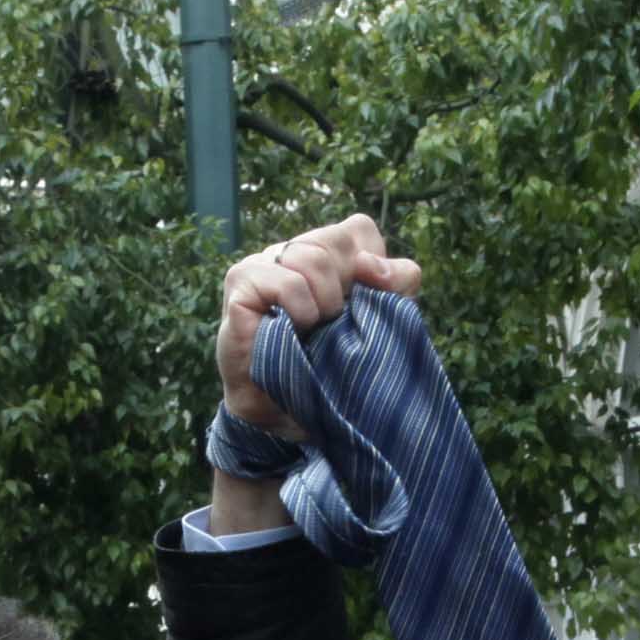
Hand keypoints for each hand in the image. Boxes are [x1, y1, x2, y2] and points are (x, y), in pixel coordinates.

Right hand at [214, 213, 422, 429]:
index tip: (362, 304)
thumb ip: (397, 283)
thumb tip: (371, 264)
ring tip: (312, 328)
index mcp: (325, 252)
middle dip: (344, 290)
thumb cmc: (329, 364)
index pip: (359, 230)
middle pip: (335, 241)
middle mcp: (292, 249)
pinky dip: (300, 311)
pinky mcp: (241, 281)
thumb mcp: (382, 321)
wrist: (283, 409)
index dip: (371, 266)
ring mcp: (263, 261)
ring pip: (311, 257)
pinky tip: (291, 330)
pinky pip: (287, 282)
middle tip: (331, 322)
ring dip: (323, 303)